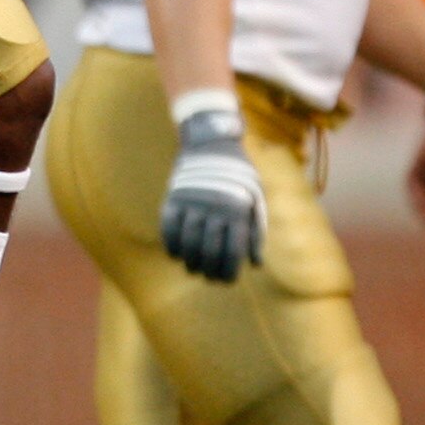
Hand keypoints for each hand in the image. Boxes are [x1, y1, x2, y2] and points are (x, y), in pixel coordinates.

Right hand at [158, 106, 264, 282]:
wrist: (211, 144)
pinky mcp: (174, 198)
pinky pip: (168, 228)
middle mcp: (215, 208)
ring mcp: (192, 203)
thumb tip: (255, 264)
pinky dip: (171, 244)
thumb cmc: (238, 176)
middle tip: (209, 278)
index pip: (233, 252)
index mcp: (238, 210)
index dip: (228, 271)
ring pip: (188, 242)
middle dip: (209, 271)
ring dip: (190, 261)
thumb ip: (255, 232)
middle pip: (209, 251)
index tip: (226, 280)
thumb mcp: (254, 200)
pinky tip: (176, 254)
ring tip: (193, 269)